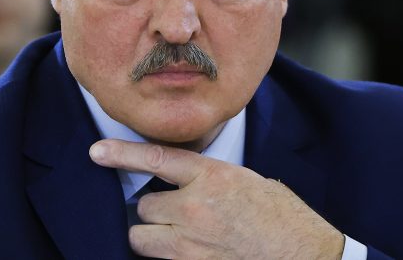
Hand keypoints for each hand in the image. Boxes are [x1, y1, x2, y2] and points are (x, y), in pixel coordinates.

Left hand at [90, 139, 343, 259]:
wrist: (306, 255)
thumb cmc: (282, 217)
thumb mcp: (247, 181)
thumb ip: (209, 177)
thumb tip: (182, 180)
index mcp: (212, 176)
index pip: (156, 159)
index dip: (121, 154)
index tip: (96, 152)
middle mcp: (195, 207)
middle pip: (144, 205)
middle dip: (155, 210)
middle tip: (178, 213)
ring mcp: (191, 242)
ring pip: (142, 237)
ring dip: (153, 236)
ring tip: (180, 236)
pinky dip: (167, 256)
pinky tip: (192, 251)